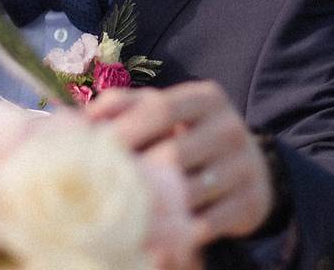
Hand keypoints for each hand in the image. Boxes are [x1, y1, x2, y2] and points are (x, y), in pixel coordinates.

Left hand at [87, 81, 274, 244]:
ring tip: (122, 211)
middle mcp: (229, 127)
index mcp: (205, 98)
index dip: (126, 128)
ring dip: (156, 205)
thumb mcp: (163, 109)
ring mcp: (245, 165)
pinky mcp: (252, 201)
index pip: (160, 109)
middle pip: (174, 153)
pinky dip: (181, 230)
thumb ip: (123, 105)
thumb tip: (81, 116)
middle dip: (136, 172)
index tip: (94, 147)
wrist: (251, 168)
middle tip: (101, 186)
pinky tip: (156, 235)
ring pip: (190, 191)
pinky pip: (210, 220)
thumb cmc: (188, 133)